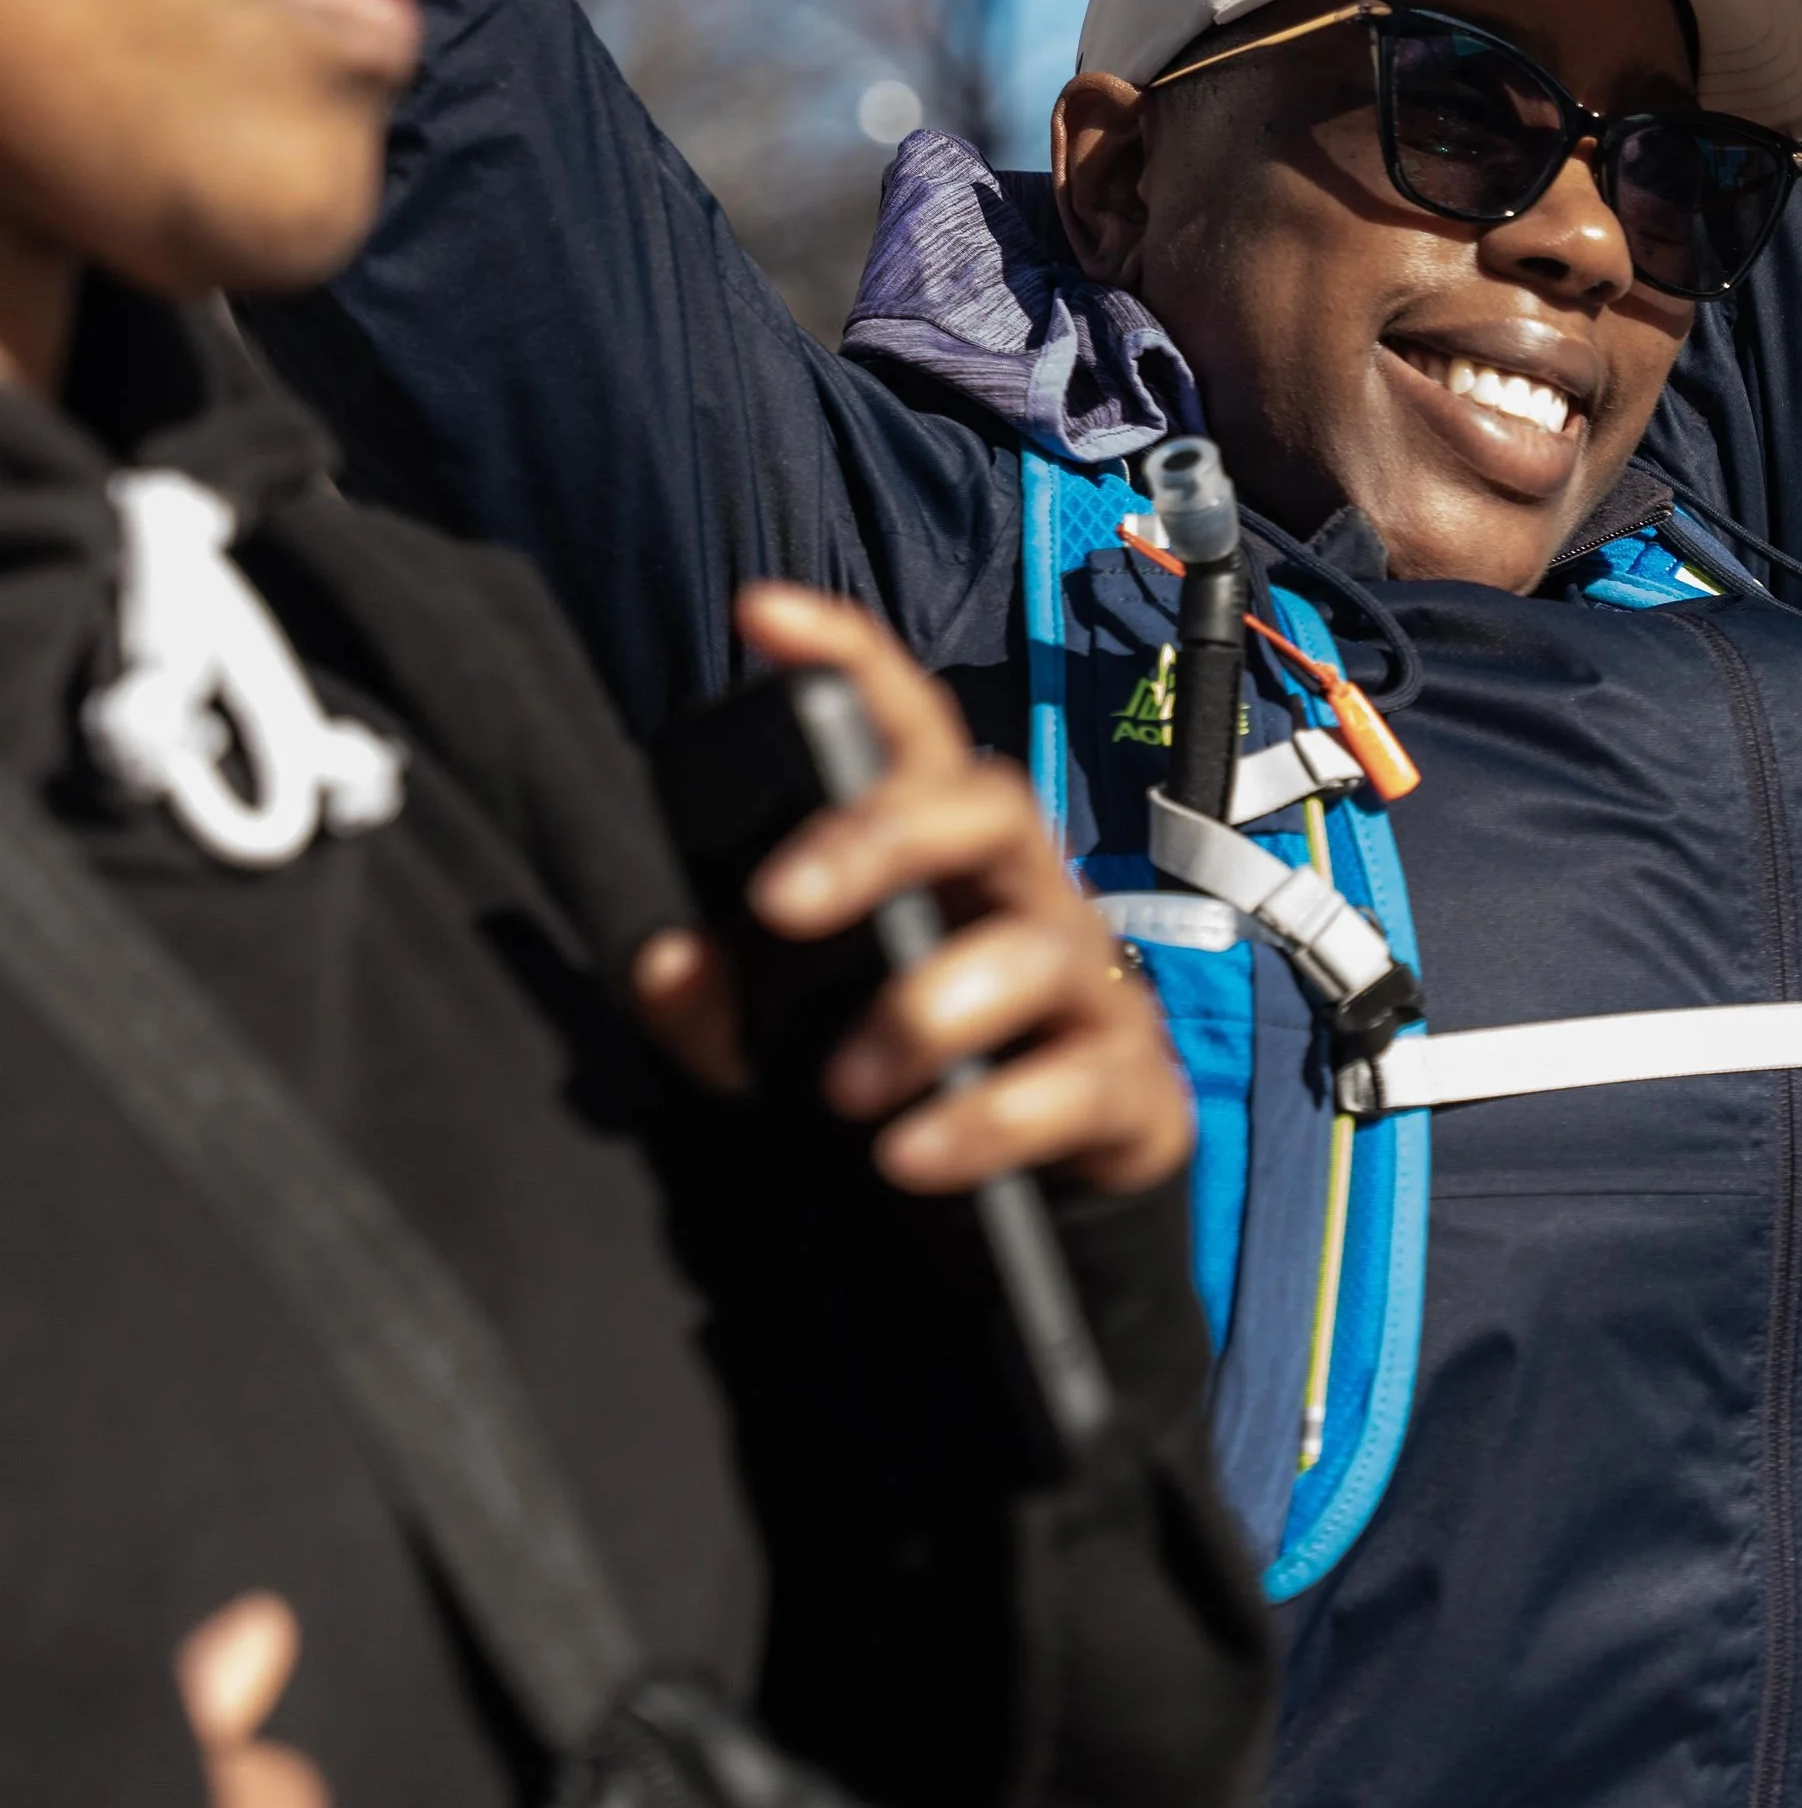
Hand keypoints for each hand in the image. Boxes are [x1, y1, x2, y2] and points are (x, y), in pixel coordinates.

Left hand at [633, 586, 1191, 1199]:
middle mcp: (1025, 893)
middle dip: (883, 836)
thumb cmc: (913, 1076)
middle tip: (778, 903)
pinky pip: (1071, 1087)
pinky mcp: (1129, 1087)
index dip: (847, 658)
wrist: (1045, 1195)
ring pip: (1033, 950)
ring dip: (925, 1013)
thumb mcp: (790, 1038)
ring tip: (845, 1090)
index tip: (760, 611)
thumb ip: (719, 1001)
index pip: (909, 730)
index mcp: (943, 856)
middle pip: (989, 804)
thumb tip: (666, 960)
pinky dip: (985, 1123)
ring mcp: (1088, 984)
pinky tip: (911, 1158)